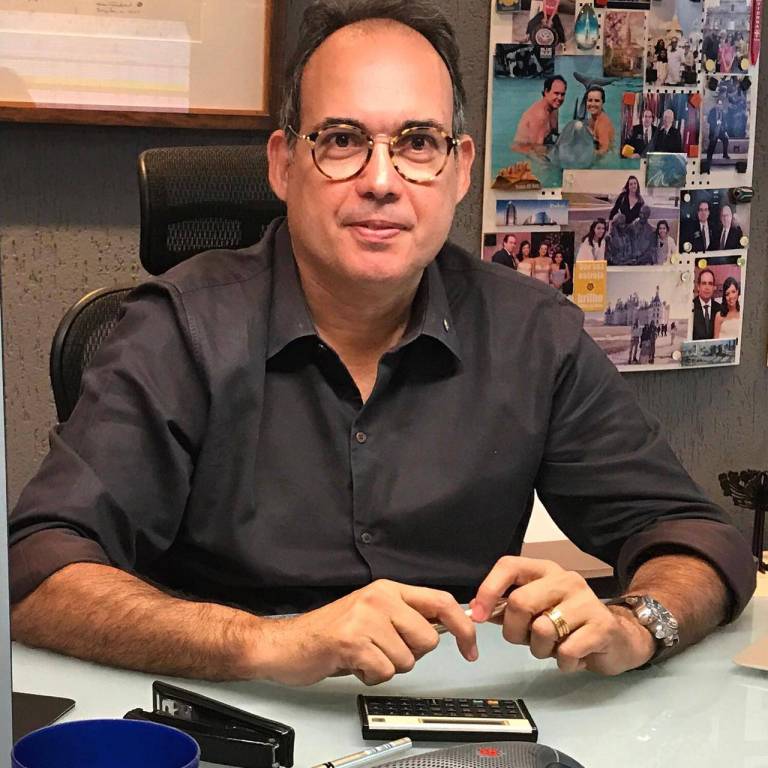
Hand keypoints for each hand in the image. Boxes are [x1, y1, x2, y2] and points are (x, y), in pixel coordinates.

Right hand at [254, 580, 477, 685]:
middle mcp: (379, 598)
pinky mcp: (352, 641)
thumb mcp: (371, 614)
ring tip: (362, 656)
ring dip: (386, 667)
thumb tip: (446, 630)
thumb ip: (405, 617)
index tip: (471, 647)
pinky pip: (384, 671)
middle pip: (428, 638)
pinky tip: (352, 664)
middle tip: (381, 651)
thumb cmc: (330, 632)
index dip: (463, 626)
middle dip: (410, 654)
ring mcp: (365, 618)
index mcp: (388, 589)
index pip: (440, 601)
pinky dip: (370, 676)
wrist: (286, 643)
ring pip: (407, 659)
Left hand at [471, 557, 654, 674]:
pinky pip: (565, 652)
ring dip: (540, 650)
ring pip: (541, 630)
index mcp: (544, 570)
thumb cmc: (570, 624)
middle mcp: (565, 579)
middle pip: (520, 602)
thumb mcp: (538, 610)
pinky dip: (562, 662)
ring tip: (554, 648)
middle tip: (526, 641)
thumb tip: (476, 609)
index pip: (508, 566)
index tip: (478, 616)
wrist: (619, 637)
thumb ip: (508, 608)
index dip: (488, 590)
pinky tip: (573, 656)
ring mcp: (585, 601)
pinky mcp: (602, 626)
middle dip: (514, 631)